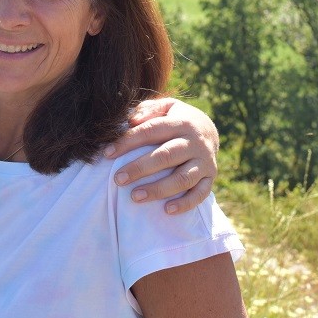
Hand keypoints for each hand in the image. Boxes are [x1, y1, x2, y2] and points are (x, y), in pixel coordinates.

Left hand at [105, 98, 218, 214]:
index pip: (152, 131)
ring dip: (158, 189)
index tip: (107, 153)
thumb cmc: (177, 119)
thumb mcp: (166, 107)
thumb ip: (148, 110)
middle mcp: (195, 142)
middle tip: (118, 179)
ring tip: (135, 197)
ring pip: (182, 178)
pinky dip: (185, 203)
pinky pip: (200, 194)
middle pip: (166, 156)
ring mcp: (205, 161)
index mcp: (182, 122)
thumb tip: (131, 120)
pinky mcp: (211, 177)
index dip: (129, 142)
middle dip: (140, 168)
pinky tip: (167, 210)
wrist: (210, 130)